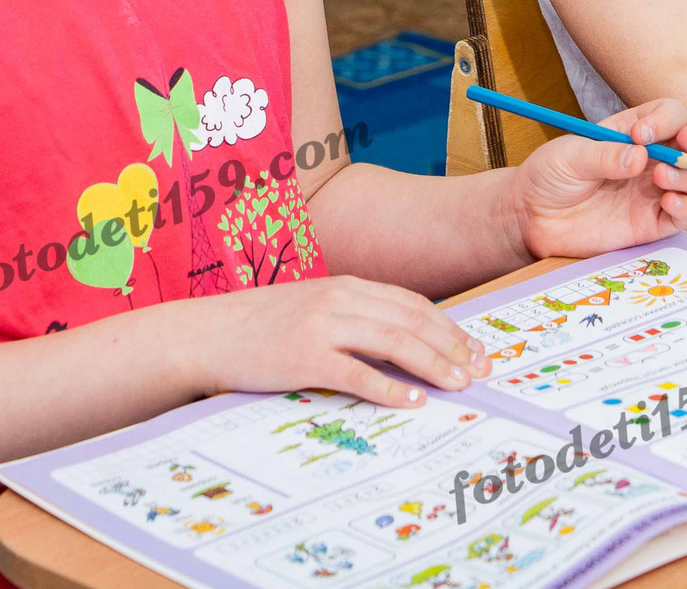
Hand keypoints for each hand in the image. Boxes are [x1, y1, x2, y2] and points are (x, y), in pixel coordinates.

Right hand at [180, 274, 492, 408]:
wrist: (206, 333)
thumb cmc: (260, 326)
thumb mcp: (313, 309)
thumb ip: (353, 318)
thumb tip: (400, 344)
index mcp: (346, 286)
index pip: (412, 304)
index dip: (449, 327)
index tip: (475, 349)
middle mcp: (339, 300)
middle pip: (411, 321)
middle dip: (452, 346)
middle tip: (480, 370)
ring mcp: (322, 326)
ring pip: (393, 343)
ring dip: (433, 364)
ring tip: (459, 384)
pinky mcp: (304, 357)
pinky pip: (357, 374)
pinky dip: (389, 388)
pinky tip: (412, 401)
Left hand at [511, 99, 686, 257]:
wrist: (532, 217)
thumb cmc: (549, 175)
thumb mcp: (570, 155)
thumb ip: (604, 155)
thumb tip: (640, 157)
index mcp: (634, 132)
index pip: (670, 114)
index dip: (665, 120)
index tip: (640, 135)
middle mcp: (652, 159)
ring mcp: (654, 191)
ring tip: (660, 177)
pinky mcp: (651, 223)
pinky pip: (684, 215)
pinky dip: (686, 207)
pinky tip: (667, 202)